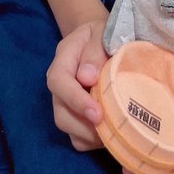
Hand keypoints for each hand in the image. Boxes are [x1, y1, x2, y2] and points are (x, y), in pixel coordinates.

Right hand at [46, 17, 108, 150]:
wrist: (98, 38)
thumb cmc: (102, 34)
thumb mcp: (101, 32)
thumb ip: (94, 50)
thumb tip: (87, 78)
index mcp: (63, 60)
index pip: (59, 82)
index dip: (76, 101)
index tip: (98, 113)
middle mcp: (59, 85)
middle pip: (61, 113)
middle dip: (85, 126)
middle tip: (111, 128)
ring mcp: (64, 102)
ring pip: (68, 128)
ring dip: (90, 136)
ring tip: (114, 132)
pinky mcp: (74, 116)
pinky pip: (77, 138)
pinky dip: (93, 142)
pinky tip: (111, 133)